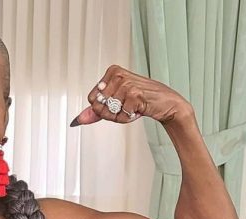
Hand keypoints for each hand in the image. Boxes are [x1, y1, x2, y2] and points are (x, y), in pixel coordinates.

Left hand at [71, 65, 191, 126]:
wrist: (167, 103)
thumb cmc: (141, 101)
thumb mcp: (116, 103)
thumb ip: (96, 111)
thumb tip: (78, 120)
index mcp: (111, 72)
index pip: (92, 99)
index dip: (102, 108)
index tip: (117, 103)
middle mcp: (117, 74)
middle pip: (98, 106)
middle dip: (110, 114)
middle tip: (126, 107)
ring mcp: (126, 83)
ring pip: (108, 112)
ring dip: (120, 116)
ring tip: (133, 108)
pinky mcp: (134, 93)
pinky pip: (120, 116)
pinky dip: (128, 118)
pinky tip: (139, 110)